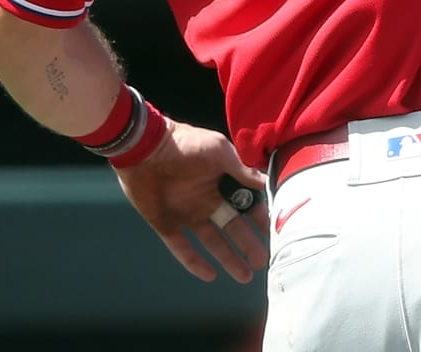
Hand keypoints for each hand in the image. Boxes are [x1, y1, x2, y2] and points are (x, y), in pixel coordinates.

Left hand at [112, 118, 269, 282]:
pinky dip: (194, 263)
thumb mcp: (219, 151)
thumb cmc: (186, 144)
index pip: (246, 204)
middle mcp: (208, 200)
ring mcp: (187, 213)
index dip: (260, 218)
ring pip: (213, 242)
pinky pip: (182, 248)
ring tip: (245, 276)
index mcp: (222, 181)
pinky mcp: (167, 224)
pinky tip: (210, 276)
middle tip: (263, 261)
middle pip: (233, 227)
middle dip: (249, 244)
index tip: (275, 232)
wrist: (145, 148)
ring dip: (229, 259)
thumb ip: (241, 170)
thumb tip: (265, 184)